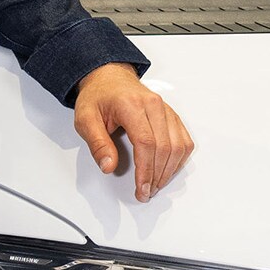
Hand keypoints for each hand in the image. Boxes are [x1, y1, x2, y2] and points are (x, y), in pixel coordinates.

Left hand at [73, 63, 193, 202]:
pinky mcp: (172, 115)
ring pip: (178, 145)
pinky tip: (168, 169)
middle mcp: (153, 105)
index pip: (146, 143)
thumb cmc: (99, 97)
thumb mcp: (85, 119)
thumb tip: (109, 166)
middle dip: (157, 175)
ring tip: (156, 184)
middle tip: (146, 192)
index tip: (141, 188)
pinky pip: (184, 140)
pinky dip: (179, 159)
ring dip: (169, 170)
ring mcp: (166, 109)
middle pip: (164, 147)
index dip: (146, 170)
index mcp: (131, 105)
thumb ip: (97, 144)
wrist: (109, 78)